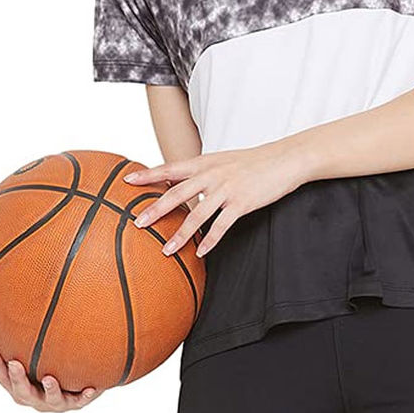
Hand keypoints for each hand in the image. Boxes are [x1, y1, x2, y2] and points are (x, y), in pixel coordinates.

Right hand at [0, 333, 102, 411]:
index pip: (2, 378)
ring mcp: (54, 403)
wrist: (73, 392)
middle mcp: (34, 399)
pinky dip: (84, 396)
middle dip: (18, 378)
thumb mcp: (26, 361)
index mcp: (19, 388)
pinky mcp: (75, 404)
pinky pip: (80, 401)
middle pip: (22, 391)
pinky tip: (90, 389)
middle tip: (15, 363)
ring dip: (50, 389)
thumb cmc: (43, 372)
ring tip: (49, 378)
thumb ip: (9, 345)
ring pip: (51, 399)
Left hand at [126, 141, 308, 256]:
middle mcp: (212, 175)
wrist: (285, 159)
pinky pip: (221, 225)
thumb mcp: (223, 160)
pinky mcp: (242, 203)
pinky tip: (201, 253)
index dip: (148, 174)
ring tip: (166, 250)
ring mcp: (227, 189)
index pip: (170, 168)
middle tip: (137, 223)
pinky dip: (210, 241)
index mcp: (205, 163)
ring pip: (197, 215)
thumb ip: (202, 171)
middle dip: (155, 210)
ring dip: (180, 235)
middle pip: (176, 193)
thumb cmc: (254, 162)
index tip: (128, 180)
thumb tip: (181, 182)